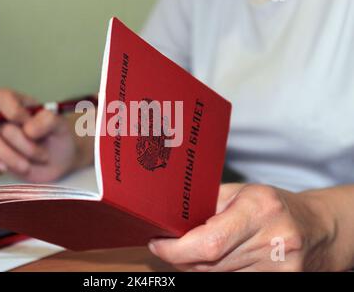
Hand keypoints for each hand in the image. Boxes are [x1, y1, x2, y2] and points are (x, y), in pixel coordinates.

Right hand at [0, 88, 85, 182]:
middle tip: (44, 154)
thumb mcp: (61, 126)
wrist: (62, 159)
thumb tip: (28, 129)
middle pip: (4, 129)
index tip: (25, 122)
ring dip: (12, 158)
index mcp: (22, 105)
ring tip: (28, 166)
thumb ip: (49, 121)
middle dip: (25, 146)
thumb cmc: (60, 137)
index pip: (2, 97)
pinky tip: (5, 168)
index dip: (10, 109)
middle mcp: (7, 120)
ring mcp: (0, 137)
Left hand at [148, 183, 337, 270]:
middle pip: (210, 264)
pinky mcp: (281, 283)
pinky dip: (215, 273)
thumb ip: (207, 204)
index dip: (176, 249)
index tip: (157, 244)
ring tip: (191, 250)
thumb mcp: (241, 192)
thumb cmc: (274, 205)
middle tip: (167, 246)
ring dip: (197, 267)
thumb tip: (172, 217)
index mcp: (259, 210)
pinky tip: (213, 261)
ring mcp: (279, 268)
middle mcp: (272, 241)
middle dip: (181, 257)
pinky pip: (232, 282)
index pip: (209, 242)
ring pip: (218, 277)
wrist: (317, 228)